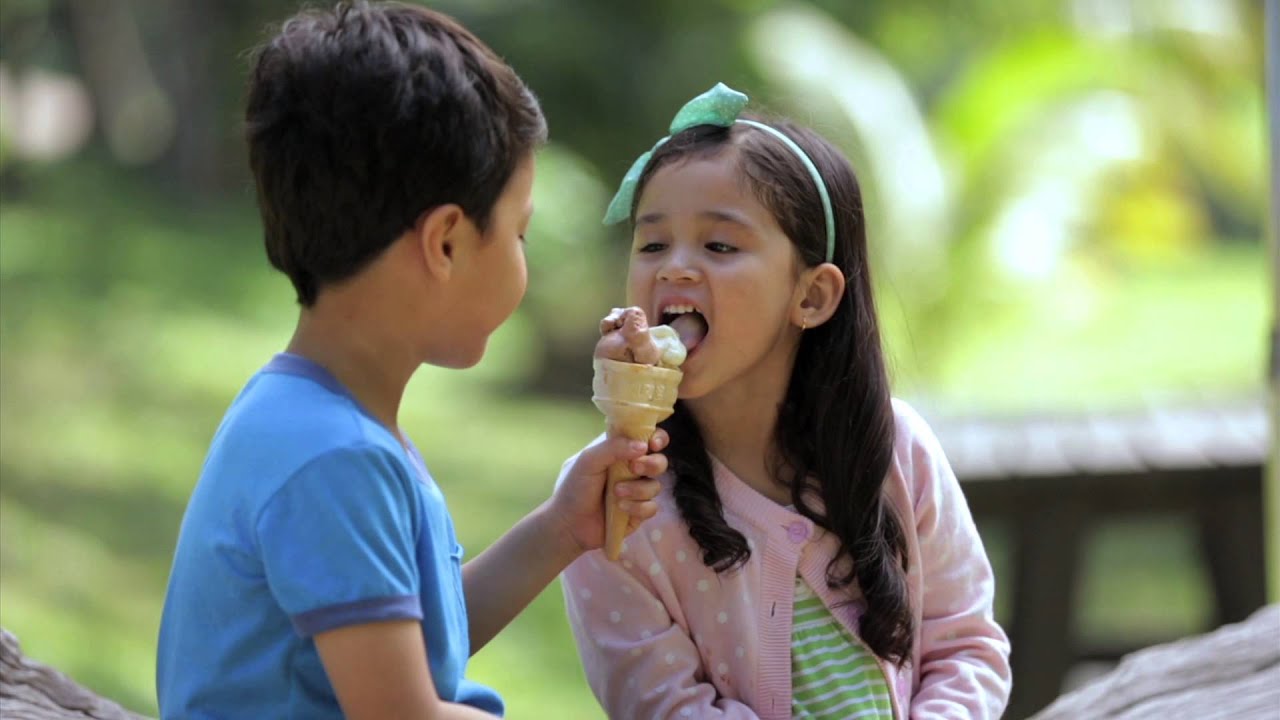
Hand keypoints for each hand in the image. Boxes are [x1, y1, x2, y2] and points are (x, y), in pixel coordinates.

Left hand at [548, 430, 667, 554]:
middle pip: (659, 461)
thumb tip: (642, 445)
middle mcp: (632, 470)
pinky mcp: (638, 512)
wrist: (569, 523)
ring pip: (655, 486)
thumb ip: (613, 447)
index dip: (657, 438)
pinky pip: (651, 507)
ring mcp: (636, 492)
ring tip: (616, 493)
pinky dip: (637, 507)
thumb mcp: (589, 460)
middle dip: (652, 464)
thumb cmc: (575, 487)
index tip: (654, 443)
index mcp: (621, 452)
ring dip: (637, 489)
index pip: (647, 439)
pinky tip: (620, 508)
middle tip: (634, 467)